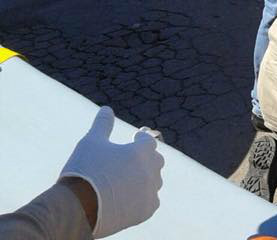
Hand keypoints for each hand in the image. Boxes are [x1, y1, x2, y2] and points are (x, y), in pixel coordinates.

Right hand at [59, 107, 163, 237]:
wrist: (76, 207)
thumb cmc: (84, 170)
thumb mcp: (90, 142)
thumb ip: (102, 125)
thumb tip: (107, 109)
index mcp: (141, 151)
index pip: (149, 140)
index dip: (141, 137)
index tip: (136, 136)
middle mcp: (151, 170)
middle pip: (155, 160)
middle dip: (146, 157)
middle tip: (135, 156)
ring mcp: (150, 191)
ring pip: (154, 181)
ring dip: (146, 178)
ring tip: (133, 177)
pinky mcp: (146, 210)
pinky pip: (151, 201)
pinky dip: (144, 197)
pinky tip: (134, 196)